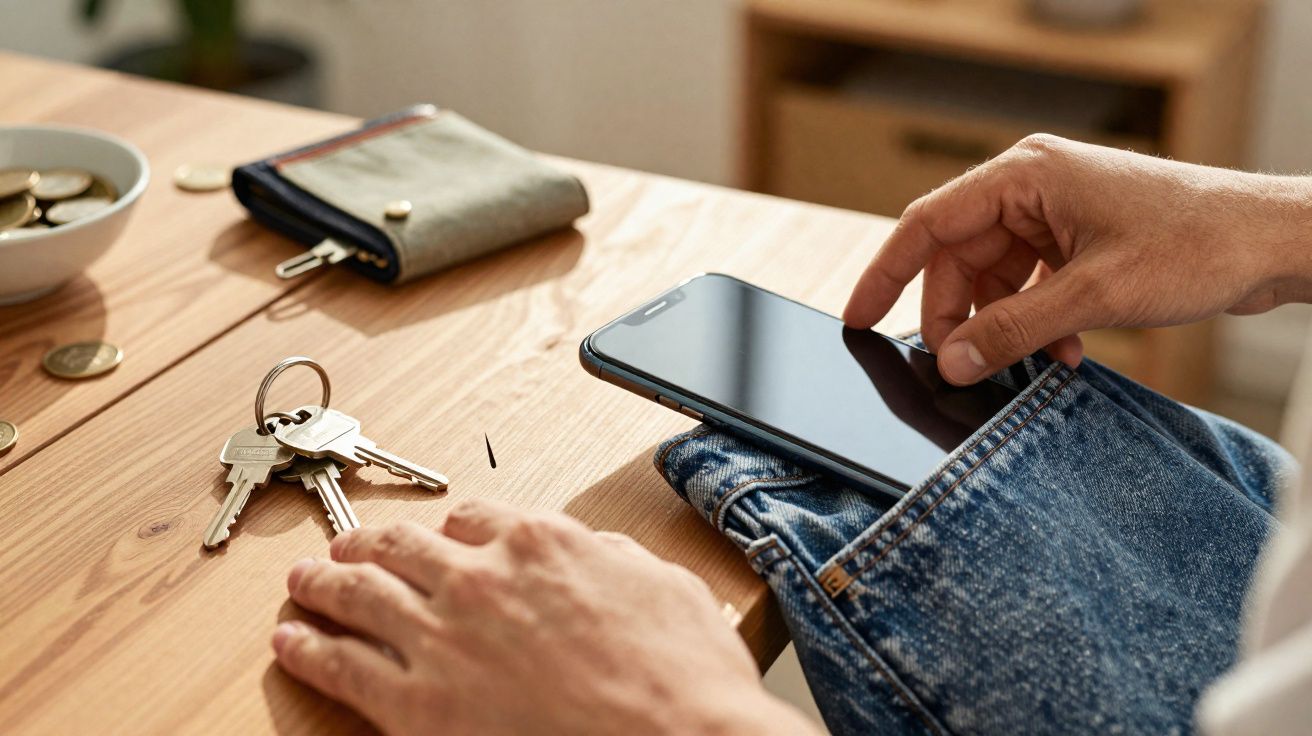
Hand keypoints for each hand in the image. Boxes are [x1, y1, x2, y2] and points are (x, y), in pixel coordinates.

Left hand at [272, 499, 817, 735]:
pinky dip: (309, 647)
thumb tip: (590, 552)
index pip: (473, 517)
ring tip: (302, 580)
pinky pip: (342, 665)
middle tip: (347, 546)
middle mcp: (480, 578)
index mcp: (541, 544)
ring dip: (323, 582)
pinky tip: (291, 640)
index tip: (437, 531)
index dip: (448, 525)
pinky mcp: (416, 704)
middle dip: (370, 543)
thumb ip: (610, 559)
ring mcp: (442, 638)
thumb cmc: (680, 676)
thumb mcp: (662, 585)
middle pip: (403, 546)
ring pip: (360, 593)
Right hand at [844, 134, 1311, 384]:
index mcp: (1023, 177)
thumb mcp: (1092, 295)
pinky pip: (1030, 287)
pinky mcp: (1078, 243)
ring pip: (993, 279)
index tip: (857, 317)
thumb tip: (951, 362)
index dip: (884, 273)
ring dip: (1002, 326)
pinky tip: (1062, 354)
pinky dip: (1035, 324)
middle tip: (955, 364)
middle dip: (955, 316)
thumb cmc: (1196, 242)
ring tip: (1025, 363)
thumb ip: (1012, 330)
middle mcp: (1031, 190)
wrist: (1271, 242)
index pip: (926, 224)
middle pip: (957, 259)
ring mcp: (1055, 216)